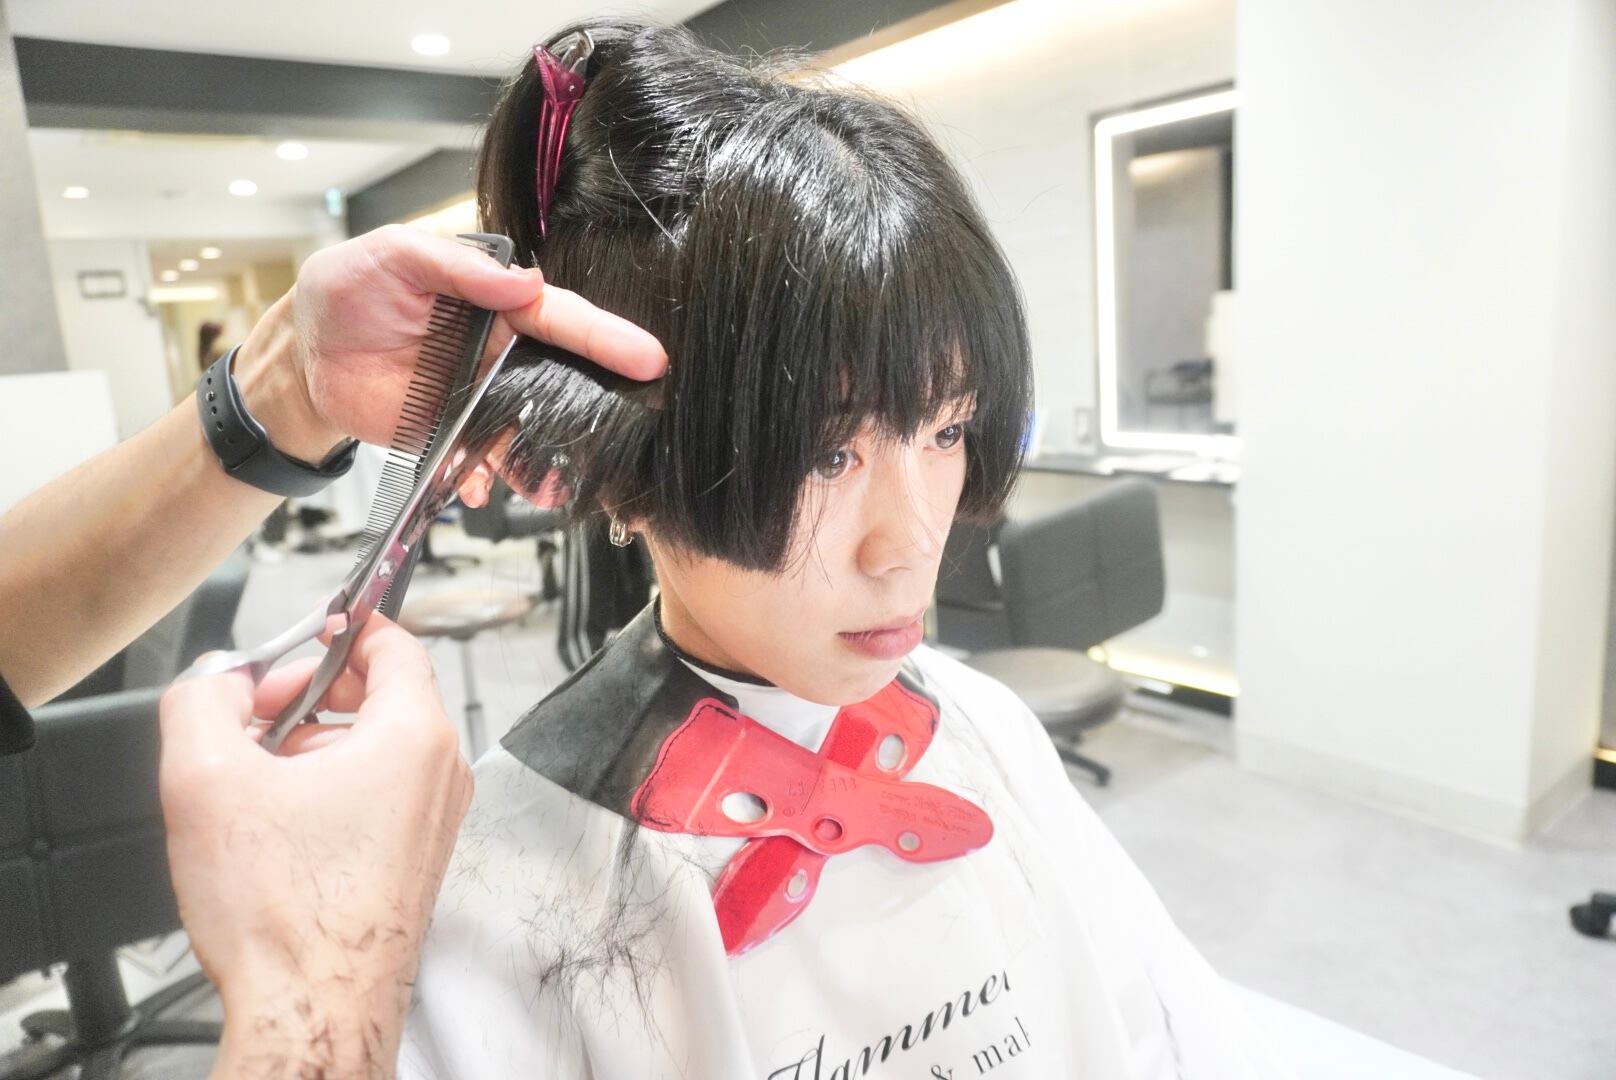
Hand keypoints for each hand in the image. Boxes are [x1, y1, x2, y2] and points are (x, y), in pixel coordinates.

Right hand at [158, 616, 471, 1077]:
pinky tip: (279, 822)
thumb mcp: (207, 778)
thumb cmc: (286, 916)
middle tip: (255, 715)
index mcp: (414, 736)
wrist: (313, 1007)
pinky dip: (330, 788)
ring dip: (314, 744)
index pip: (395, 643)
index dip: (340, 628)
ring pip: (375, 747)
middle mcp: (440, 774)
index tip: (303, 635)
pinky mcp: (414, 859)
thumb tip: (213, 681)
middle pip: (382, 693)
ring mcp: (433, 821)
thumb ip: (201, 700)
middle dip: (310, 692)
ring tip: (257, 777)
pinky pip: (378, 794)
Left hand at [232, 224, 666, 458]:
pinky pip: (481, 463)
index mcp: (495, 302)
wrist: (302, 355)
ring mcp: (479, 398)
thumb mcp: (394, 255)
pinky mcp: (453, 436)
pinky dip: (484, 480)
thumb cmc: (347, 290)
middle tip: (631, 429)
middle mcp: (499, 352)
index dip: (605, 337)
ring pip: (529, 431)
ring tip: (558, 485)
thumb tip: (522, 281)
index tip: (648, 358)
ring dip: (547, 460)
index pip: (559, 317)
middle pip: (562, 379)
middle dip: (599, 407)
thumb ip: (457, 265)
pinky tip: (479, 489)